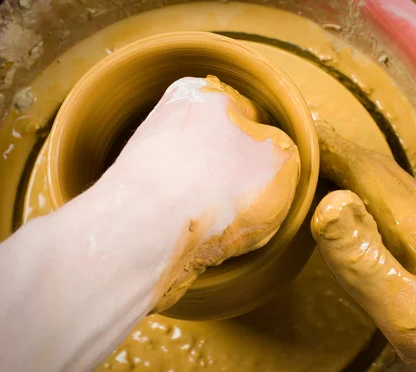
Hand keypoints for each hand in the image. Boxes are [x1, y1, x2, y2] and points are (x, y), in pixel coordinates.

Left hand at [103, 76, 299, 311]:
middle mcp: (168, 115)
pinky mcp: (132, 194)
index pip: (251, 118)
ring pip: (198, 180)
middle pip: (221, 150)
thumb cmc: (216, 184)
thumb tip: (273, 157)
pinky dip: (190, 219)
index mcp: (204, 93)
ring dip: (215, 202)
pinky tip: (198, 235)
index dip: (268, 151)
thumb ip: (283, 152)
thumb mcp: (280, 161)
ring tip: (223, 224)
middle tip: (250, 202)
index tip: (271, 175)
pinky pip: (176, 206)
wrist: (147, 228)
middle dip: (238, 177)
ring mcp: (145, 156)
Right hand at [311, 121, 415, 371]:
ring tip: (326, 178)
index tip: (294, 134)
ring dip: (356, 174)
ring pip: (393, 185)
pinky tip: (372, 215)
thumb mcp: (411, 312)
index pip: (361, 167)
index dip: (325, 149)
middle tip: (300, 154)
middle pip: (375, 169)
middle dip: (335, 156)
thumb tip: (328, 205)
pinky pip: (407, 203)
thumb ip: (365, 262)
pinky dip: (377, 197)